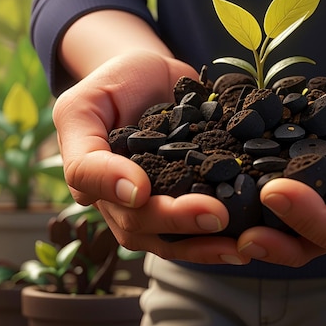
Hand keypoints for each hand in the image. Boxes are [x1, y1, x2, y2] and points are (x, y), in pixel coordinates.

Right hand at [53, 53, 249, 264]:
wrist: (155, 79)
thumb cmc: (120, 81)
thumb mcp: (92, 97)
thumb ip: (90, 135)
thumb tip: (129, 191)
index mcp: (85, 163)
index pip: (87, 178)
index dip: (113, 186)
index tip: (142, 190)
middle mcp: (111, 195)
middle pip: (134, 219)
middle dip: (175, 218)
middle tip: (214, 214)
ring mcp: (146, 205)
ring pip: (163, 238)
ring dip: (199, 244)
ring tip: (235, 246)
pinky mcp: (178, 204)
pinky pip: (190, 233)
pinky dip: (213, 241)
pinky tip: (239, 244)